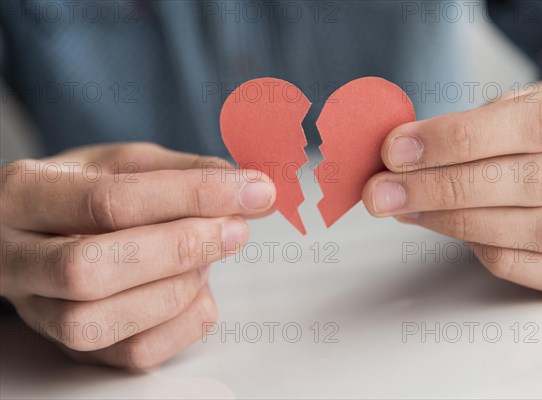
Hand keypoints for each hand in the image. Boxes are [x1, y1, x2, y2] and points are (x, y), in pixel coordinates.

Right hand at [0, 143, 274, 367]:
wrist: (44, 229)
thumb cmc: (87, 191)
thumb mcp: (127, 164)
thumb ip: (185, 172)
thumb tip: (250, 191)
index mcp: (25, 195)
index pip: (110, 201)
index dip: (192, 196)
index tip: (253, 191)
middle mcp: (17, 259)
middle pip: (91, 269)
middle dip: (178, 249)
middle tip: (234, 229)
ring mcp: (37, 311)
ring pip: (99, 323)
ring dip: (176, 289)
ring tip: (208, 257)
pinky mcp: (71, 347)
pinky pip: (129, 355)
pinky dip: (182, 325)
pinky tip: (198, 291)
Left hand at [363, 74, 541, 296]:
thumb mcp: (526, 102)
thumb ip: (476, 126)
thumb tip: (404, 153)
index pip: (540, 123)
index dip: (460, 139)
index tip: (397, 150)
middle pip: (536, 182)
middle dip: (444, 187)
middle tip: (383, 190)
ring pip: (541, 230)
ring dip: (457, 221)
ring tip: (405, 207)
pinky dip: (491, 252)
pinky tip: (450, 229)